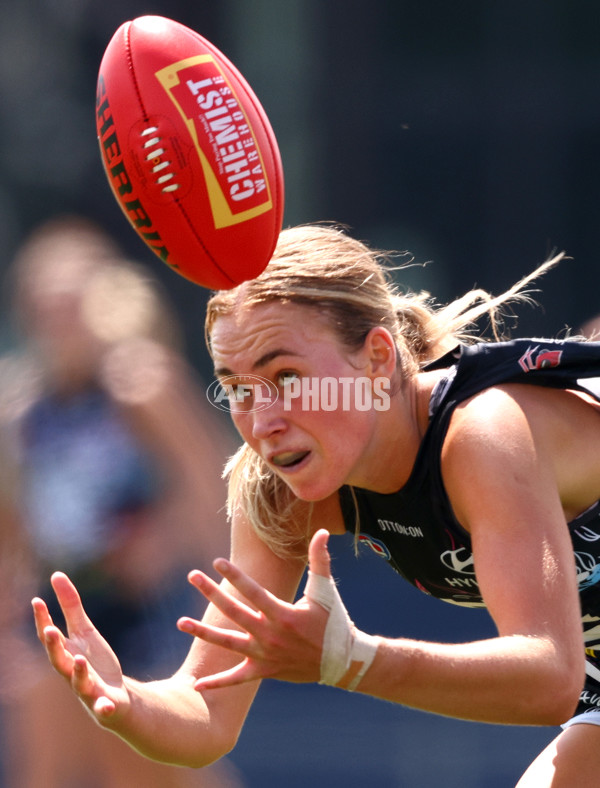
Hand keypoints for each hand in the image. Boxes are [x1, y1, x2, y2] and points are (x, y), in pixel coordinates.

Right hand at [32, 572, 129, 723]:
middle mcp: (71, 673)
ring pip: (79, 684)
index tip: (37, 601)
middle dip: (53, 647)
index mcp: (66, 654)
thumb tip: (56, 575)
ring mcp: (87, 691)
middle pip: (59, 661)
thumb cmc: (93, 663)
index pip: (50, 637)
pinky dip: (104, 707)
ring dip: (78, 673)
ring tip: (79, 659)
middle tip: (49, 630)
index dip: (42, 620)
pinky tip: (107, 705)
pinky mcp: (105, 705)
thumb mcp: (85, 631)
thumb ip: (71, 606)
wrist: (115, 697)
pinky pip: (103, 708)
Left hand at [179, 529, 334, 690]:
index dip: (235, 576)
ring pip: (227, 643)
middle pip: (234, 612)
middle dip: (211, 593)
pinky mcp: (264, 671)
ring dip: (203, 632)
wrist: (343, 662)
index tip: (216, 562)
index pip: (253, 592)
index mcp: (283, 615)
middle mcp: (270, 635)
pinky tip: (196, 685)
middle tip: (192, 576)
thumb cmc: (334, 622)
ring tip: (180, 622)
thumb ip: (320, 560)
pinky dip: (217, 683)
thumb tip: (323, 531)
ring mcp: (265, 655)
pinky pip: (237, 679)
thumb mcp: (326, 590)